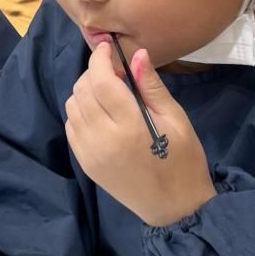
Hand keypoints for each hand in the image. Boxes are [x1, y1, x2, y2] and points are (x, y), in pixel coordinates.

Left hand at [64, 42, 213, 225]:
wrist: (175, 208)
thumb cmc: (183, 160)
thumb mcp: (176, 119)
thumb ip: (151, 86)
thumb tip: (137, 54)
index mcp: (130, 127)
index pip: (102, 81)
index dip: (100, 59)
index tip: (107, 47)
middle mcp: (103, 139)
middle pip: (82, 91)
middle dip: (94, 72)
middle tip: (115, 71)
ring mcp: (90, 154)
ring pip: (72, 107)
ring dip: (85, 91)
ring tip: (108, 91)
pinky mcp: (85, 164)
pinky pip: (71, 127)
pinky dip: (80, 111)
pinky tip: (100, 112)